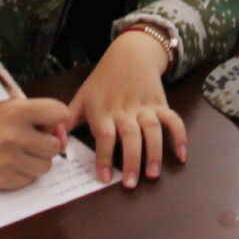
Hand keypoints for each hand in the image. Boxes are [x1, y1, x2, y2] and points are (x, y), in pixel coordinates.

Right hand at [0, 95, 71, 189]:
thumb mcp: (8, 107)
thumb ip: (37, 116)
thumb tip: (61, 134)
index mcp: (16, 111)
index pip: (59, 113)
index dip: (57, 118)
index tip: (49, 122)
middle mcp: (14, 136)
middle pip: (55, 145)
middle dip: (47, 144)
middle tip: (32, 140)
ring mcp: (8, 160)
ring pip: (46, 166)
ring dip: (37, 160)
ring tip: (20, 153)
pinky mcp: (3, 179)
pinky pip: (30, 180)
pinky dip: (24, 174)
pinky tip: (10, 164)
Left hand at [67, 29, 183, 187]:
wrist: (130, 54)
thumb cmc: (102, 81)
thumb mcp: (80, 98)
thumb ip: (66, 122)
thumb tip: (55, 144)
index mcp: (104, 112)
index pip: (104, 136)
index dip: (103, 157)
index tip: (104, 179)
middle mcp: (125, 111)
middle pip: (130, 136)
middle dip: (131, 160)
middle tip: (131, 183)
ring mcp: (145, 107)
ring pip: (152, 130)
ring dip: (154, 152)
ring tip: (153, 173)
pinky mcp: (160, 104)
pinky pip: (173, 120)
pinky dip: (180, 136)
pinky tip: (182, 154)